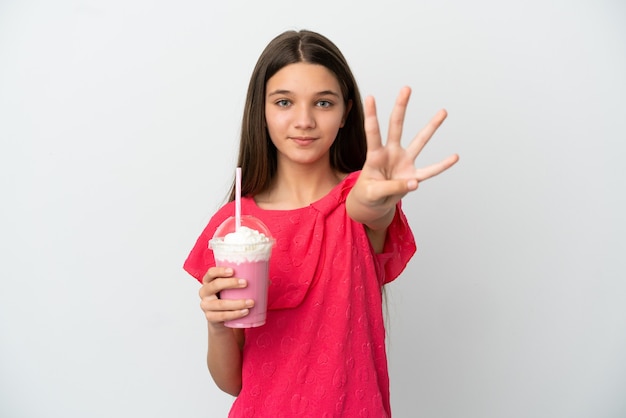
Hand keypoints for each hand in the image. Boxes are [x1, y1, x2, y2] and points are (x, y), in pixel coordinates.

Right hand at [199, 267, 253, 326]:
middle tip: (246, 283)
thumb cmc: (228, 298)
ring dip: (237, 303)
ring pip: (220, 304)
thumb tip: (267, 280)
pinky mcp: (210, 317)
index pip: (211, 273)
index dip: (220, 271)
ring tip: (251, 302)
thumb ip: (245, 282)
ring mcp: (206, 306)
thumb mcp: (233, 289)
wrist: (222, 319)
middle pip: (214, 285)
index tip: (233, 270)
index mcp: (209, 281)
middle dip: (231, 283)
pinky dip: (235, 314)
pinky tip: (245, 312)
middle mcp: (204, 292)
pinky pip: (222, 316)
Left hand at [354, 86, 458, 210]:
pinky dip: (442, 165)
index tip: (370, 97)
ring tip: (442, 112)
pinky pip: (430, 171)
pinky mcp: (412, 176)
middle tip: (407, 89)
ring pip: (419, 141)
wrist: (372, 205)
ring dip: (431, 127)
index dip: (372, 116)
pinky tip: (454, 157)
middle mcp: (390, 153)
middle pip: (396, 126)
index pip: (373, 132)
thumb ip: (391, 187)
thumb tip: (414, 182)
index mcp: (374, 156)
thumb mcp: (371, 193)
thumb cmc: (367, 195)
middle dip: (401, 107)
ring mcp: (403, 162)